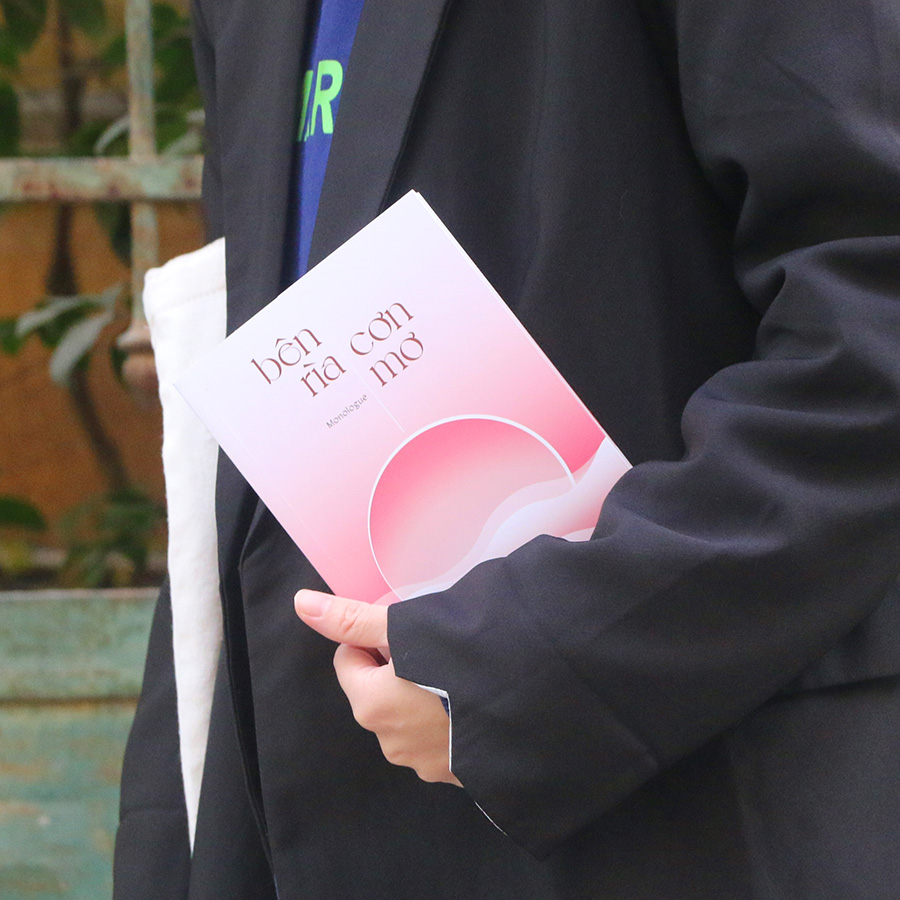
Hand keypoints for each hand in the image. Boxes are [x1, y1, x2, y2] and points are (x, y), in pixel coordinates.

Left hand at [294, 589, 461, 785]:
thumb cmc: (465, 662)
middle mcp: (391, 742)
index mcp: (371, 705)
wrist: (536, 707)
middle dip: (400, 664)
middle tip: (439, 646)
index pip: (351, 656)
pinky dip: (451, 716)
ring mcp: (427, 763)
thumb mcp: (406, 629)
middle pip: (379, 686)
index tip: (410, 629)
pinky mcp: (460, 772)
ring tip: (462, 672)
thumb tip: (300, 603)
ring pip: (411, 711)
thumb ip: (353, 618)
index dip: (376, 635)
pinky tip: (477, 697)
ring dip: (426, 691)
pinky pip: (442, 734)